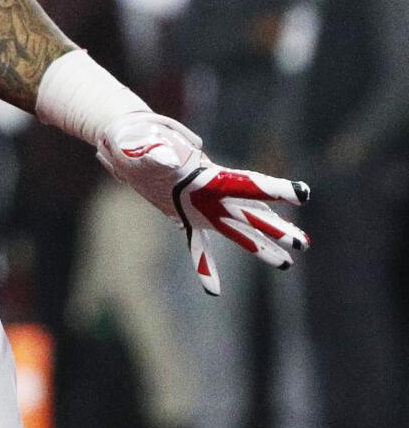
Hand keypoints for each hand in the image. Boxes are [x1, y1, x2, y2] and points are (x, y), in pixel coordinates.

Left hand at [95, 110, 308, 295]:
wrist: (125, 140)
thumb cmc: (134, 136)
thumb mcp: (141, 141)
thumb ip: (155, 152)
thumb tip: (167, 159)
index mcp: (205, 174)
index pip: (244, 183)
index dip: (272, 189)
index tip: (303, 194)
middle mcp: (210, 193)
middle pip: (249, 212)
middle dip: (275, 227)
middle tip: (303, 243)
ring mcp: (199, 207)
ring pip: (236, 230)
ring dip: (260, 246)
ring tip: (287, 263)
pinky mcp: (183, 217)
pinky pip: (198, 246)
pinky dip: (206, 266)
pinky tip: (213, 291)